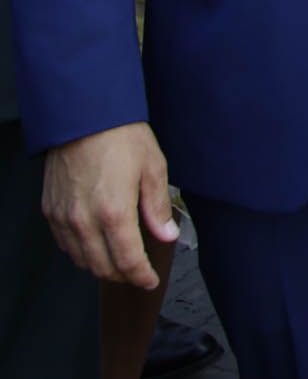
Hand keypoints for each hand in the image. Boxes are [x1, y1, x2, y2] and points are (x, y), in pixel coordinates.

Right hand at [43, 122, 178, 287]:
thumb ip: (157, 208)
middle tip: (138, 273)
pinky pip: (65, 244)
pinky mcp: (50, 211)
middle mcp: (84, 221)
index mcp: (114, 212)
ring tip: (120, 260)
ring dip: (101, 266)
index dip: (140, 276)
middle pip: (102, 267)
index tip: (150, 281)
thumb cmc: (121, 137)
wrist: (83, 117)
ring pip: (81, 260)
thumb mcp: (153, 168)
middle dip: (123, 276)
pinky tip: (96, 245)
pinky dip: (81, 252)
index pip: (127, 261)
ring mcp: (63, 217)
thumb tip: (166, 235)